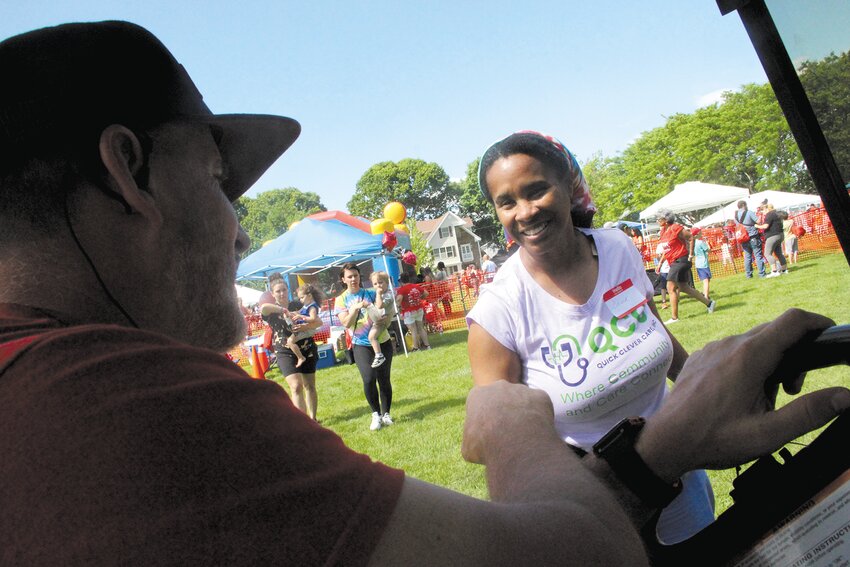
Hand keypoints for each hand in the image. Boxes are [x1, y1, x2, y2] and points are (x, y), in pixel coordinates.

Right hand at [462, 381, 556, 464]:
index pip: (480, 403)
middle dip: (505, 411)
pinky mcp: (539, 395)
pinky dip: (540, 416)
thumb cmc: (486, 445)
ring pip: (523, 400)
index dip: (485, 418)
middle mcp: (499, 386)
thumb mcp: (469, 447)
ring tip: (525, 434)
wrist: (514, 443)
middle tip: (509, 432)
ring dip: (523, 413)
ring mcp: (520, 389)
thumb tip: (477, 445)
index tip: (490, 432)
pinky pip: (540, 405)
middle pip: (502, 397)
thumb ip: (473, 439)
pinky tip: (538, 431)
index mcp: (478, 395)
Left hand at [638, 309, 849, 481]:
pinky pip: (733, 351)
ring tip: (765, 400)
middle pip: (775, 332)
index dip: (818, 322)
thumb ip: (809, 413)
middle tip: (792, 391)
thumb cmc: (715, 439)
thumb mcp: (768, 434)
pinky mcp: (701, 357)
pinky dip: (748, 365)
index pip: (793, 321)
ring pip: (754, 343)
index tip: (832, 337)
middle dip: (795, 355)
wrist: (666, 441)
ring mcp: (712, 348)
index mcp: (749, 356)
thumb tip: (845, 396)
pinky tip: (741, 396)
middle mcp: (730, 344)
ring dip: (771, 363)